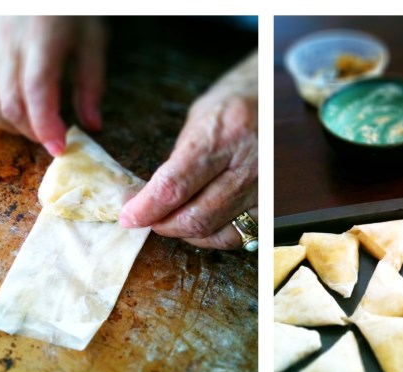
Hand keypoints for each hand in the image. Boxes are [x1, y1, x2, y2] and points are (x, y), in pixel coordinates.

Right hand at [0, 16, 104, 155]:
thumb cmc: (66, 12)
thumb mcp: (91, 40)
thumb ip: (91, 84)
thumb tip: (92, 126)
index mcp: (40, 39)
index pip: (36, 90)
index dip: (46, 126)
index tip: (60, 149)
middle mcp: (7, 45)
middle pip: (11, 104)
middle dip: (34, 133)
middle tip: (55, 138)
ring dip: (14, 128)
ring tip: (36, 127)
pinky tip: (14, 115)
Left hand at [119, 51, 257, 249]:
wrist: (274, 104)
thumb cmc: (231, 108)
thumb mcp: (198, 119)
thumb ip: (177, 160)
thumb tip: (149, 196)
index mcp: (222, 137)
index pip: (175, 186)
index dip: (147, 208)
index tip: (129, 216)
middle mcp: (247, 167)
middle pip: (196, 217)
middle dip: (164, 224)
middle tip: (148, 219)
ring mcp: (263, 191)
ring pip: (216, 233)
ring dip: (188, 234)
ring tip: (174, 219)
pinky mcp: (271, 207)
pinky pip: (238, 237)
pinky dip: (214, 236)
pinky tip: (202, 223)